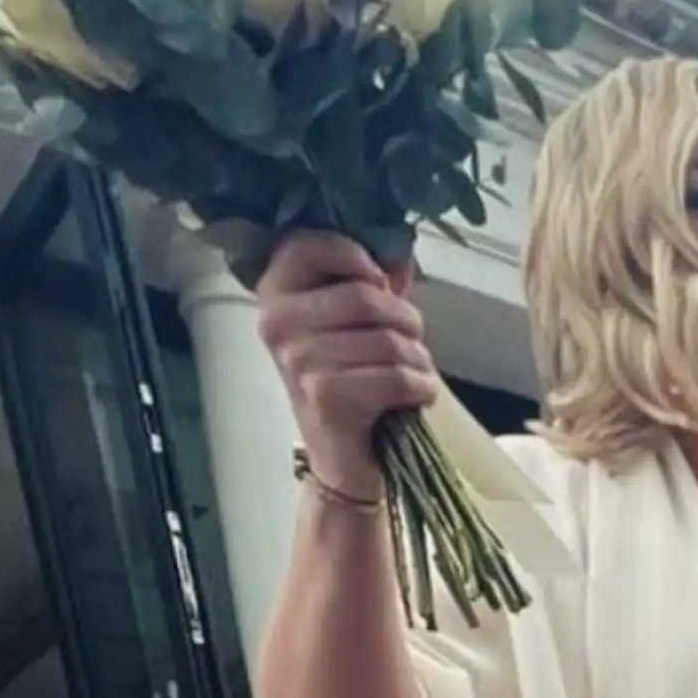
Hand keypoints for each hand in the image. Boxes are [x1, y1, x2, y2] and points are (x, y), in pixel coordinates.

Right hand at [256, 231, 433, 496]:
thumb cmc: (355, 375)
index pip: (308, 243)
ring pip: (389, 339)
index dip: (356, 255)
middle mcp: (277, 324)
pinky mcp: (326, 396)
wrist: (343, 454)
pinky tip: (416, 394)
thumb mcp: (359, 321)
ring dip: (418, 358)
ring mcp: (297, 361)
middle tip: (410, 342)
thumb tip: (400, 253)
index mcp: (276, 295)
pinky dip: (421, 386)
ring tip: (413, 372)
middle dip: (407, 320)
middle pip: (366, 297)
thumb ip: (375, 281)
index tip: (380, 283)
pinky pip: (396, 375)